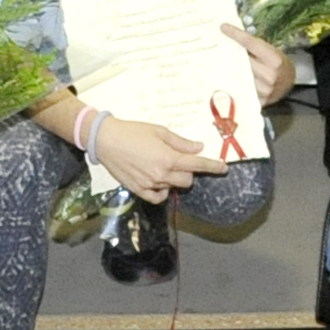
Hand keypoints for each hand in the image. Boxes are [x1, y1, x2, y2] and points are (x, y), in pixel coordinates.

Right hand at [91, 116, 225, 203]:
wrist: (106, 140)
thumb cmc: (133, 131)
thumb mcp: (159, 131)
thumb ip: (180, 142)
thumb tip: (198, 148)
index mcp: (168, 158)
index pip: (197, 165)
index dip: (213, 166)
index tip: (223, 168)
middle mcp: (161, 174)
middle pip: (188, 180)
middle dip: (189, 170)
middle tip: (179, 159)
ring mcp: (150, 184)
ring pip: (173, 187)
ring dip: (174, 178)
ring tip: (163, 165)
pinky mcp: (139, 190)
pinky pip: (158, 198)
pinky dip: (163, 191)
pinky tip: (159, 182)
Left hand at [223, 23, 293, 105]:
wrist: (289, 83)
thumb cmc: (278, 63)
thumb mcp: (272, 51)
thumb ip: (256, 46)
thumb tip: (234, 36)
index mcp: (274, 60)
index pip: (251, 43)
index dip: (236, 34)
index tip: (223, 27)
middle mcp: (269, 75)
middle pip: (243, 60)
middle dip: (230, 52)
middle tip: (218, 44)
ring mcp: (264, 90)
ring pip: (240, 75)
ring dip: (230, 67)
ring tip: (220, 59)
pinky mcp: (259, 101)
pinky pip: (242, 89)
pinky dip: (234, 81)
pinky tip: (227, 75)